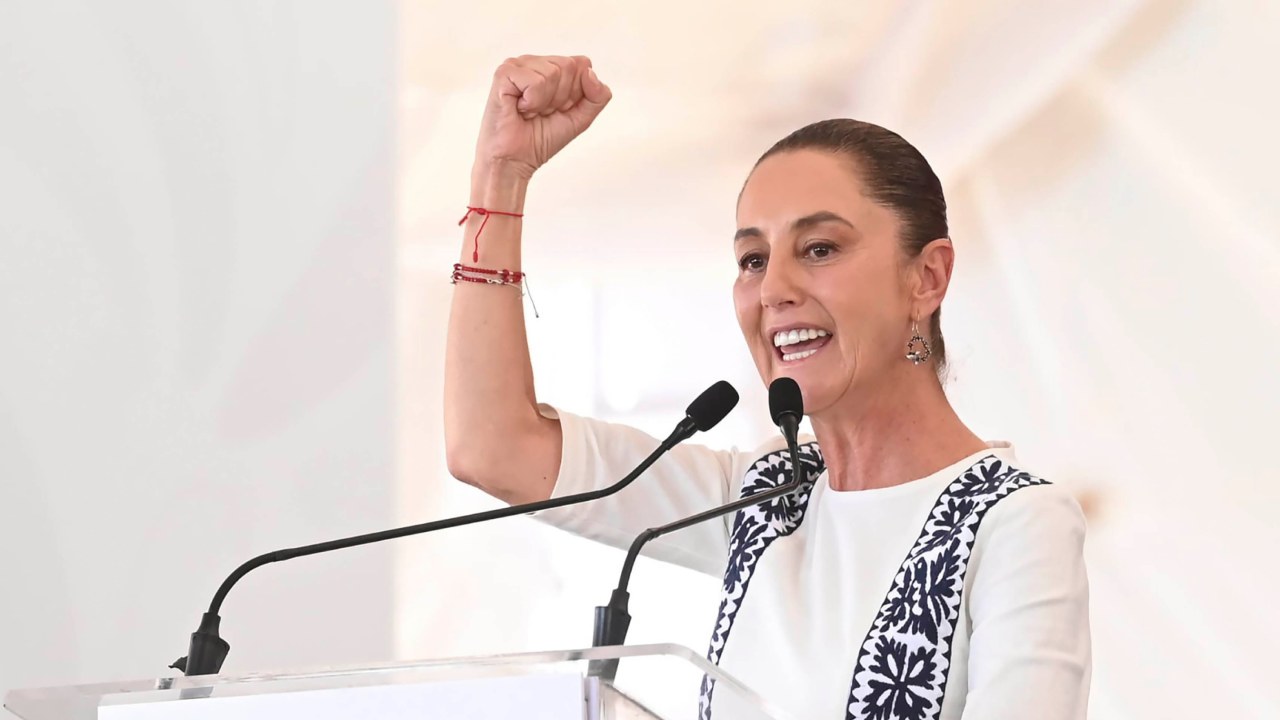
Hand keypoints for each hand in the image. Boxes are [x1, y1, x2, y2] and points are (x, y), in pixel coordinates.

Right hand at [474, 55, 611, 179]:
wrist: (515, 160)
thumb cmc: (541, 138)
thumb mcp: (581, 118)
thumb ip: (598, 96)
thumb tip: (590, 72)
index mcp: (553, 66)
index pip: (583, 64)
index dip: (576, 93)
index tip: (559, 109)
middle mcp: (536, 61)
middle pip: (569, 66)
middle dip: (561, 97)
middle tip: (542, 112)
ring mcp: (518, 65)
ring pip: (553, 73)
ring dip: (545, 102)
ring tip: (529, 111)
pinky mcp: (504, 73)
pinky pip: (535, 82)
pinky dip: (531, 102)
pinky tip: (519, 108)